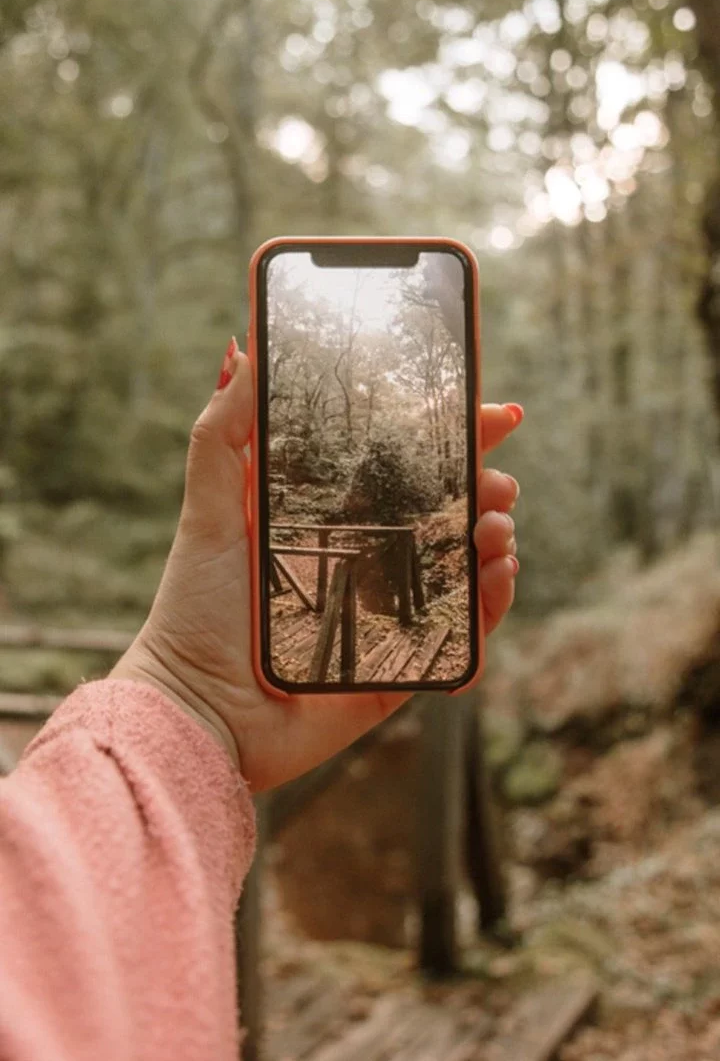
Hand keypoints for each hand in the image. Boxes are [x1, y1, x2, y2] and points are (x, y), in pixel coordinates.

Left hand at [113, 342, 522, 791]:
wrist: (197, 710)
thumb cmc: (196, 611)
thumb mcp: (208, 510)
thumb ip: (223, 434)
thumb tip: (244, 350)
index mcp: (335, 518)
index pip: (407, 465)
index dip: (454, 436)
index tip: (493, 411)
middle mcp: (370, 560)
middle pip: (451, 511)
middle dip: (488, 485)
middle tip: (498, 480)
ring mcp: (393, 614)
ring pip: (469, 567)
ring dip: (498, 538)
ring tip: (495, 526)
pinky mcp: (405, 666)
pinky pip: (468, 635)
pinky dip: (494, 606)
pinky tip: (496, 576)